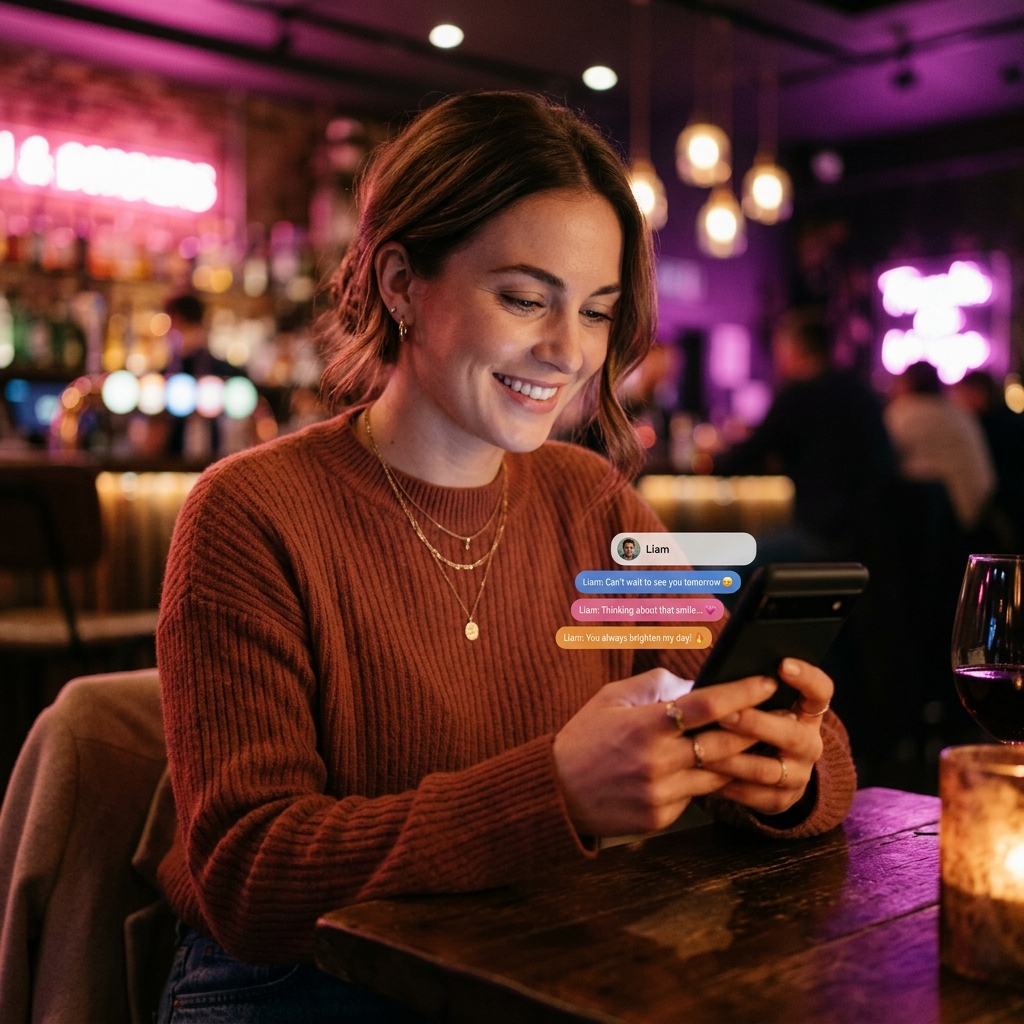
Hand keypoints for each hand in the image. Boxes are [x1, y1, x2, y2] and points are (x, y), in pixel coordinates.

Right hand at [553, 669, 779, 836]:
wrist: (556, 791)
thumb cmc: (585, 737)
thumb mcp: (612, 697)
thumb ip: (656, 685)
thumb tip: (696, 683)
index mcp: (644, 725)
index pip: (704, 705)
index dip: (740, 692)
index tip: (765, 682)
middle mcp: (656, 761)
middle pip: (723, 743)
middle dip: (757, 727)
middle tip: (783, 714)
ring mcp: (660, 793)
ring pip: (719, 774)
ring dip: (745, 760)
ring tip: (768, 743)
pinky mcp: (661, 818)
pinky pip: (698, 796)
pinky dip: (712, 781)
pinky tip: (728, 770)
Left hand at [708, 658, 832, 815]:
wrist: (772, 772)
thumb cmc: (756, 723)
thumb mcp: (763, 705)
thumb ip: (750, 690)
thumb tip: (721, 670)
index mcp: (808, 713)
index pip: (820, 691)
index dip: (806, 678)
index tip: (782, 664)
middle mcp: (809, 744)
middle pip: (792, 735)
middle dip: (756, 724)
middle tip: (725, 714)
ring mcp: (799, 775)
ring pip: (766, 769)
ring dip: (733, 758)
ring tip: (703, 748)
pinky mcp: (781, 800)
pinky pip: (753, 795)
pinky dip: (726, 784)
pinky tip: (704, 772)